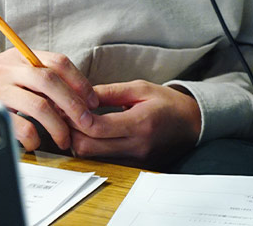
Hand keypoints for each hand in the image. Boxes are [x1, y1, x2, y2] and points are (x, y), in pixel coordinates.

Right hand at [0, 48, 98, 151]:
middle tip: (86, 122)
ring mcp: (1, 89)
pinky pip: (21, 126)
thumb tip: (80, 97)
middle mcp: (11, 68)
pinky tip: (37, 142)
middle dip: (73, 104)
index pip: (58, 62)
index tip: (92, 101)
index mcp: (23, 55)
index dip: (80, 81)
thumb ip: (43, 74)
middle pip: (50, 81)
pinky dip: (34, 138)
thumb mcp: (18, 66)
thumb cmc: (0, 79)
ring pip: (38, 105)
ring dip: (58, 126)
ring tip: (65, 140)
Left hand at [70, 80, 201, 166]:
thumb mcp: (140, 88)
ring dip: (79, 140)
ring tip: (73, 121)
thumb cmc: (166, 103)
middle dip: (71, 131)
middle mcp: (137, 147)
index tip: (65, 104)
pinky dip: (92, 148)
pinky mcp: (135, 167)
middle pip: (89, 148)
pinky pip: (105, 161)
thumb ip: (109, 92)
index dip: (75, 117)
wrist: (193, 124)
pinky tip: (88, 132)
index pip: (96, 128)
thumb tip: (81, 95)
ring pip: (93, 158)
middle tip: (64, 113)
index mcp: (139, 123)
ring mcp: (136, 160)